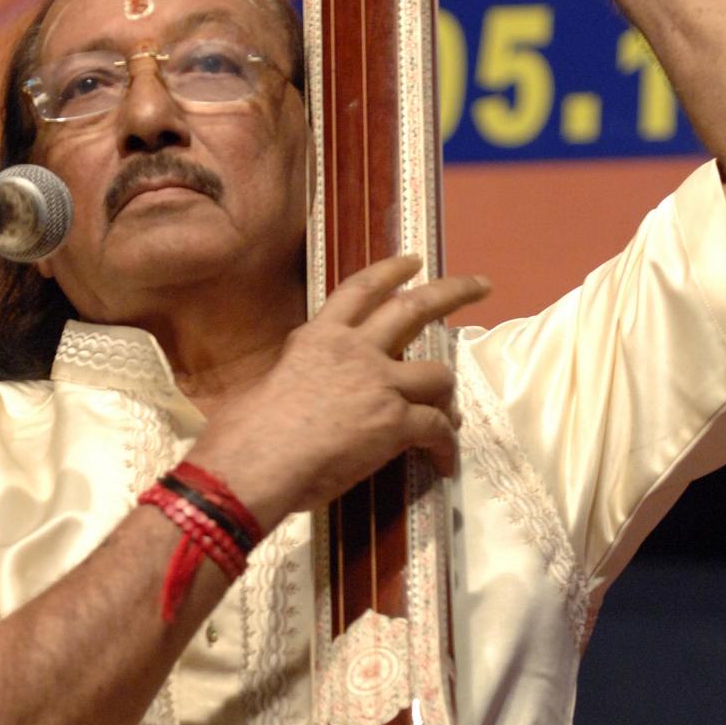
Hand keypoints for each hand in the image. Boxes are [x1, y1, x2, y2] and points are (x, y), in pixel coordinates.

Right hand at [190, 256, 488, 524]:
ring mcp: (379, 384)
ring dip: (448, 395)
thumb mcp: (271, 384)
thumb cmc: (245, 433)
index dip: (390, 271)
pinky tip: (443, 463)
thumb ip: (301, 375)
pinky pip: (437, 428)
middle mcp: (354, 350)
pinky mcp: (395, 422)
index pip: (360, 290)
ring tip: (449, 415)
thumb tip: (305, 390)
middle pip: (414, 309)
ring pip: (438, 375)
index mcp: (318, 338)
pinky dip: (446, 447)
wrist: (255, 464)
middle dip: (453, 292)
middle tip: (480, 286)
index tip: (414, 261)